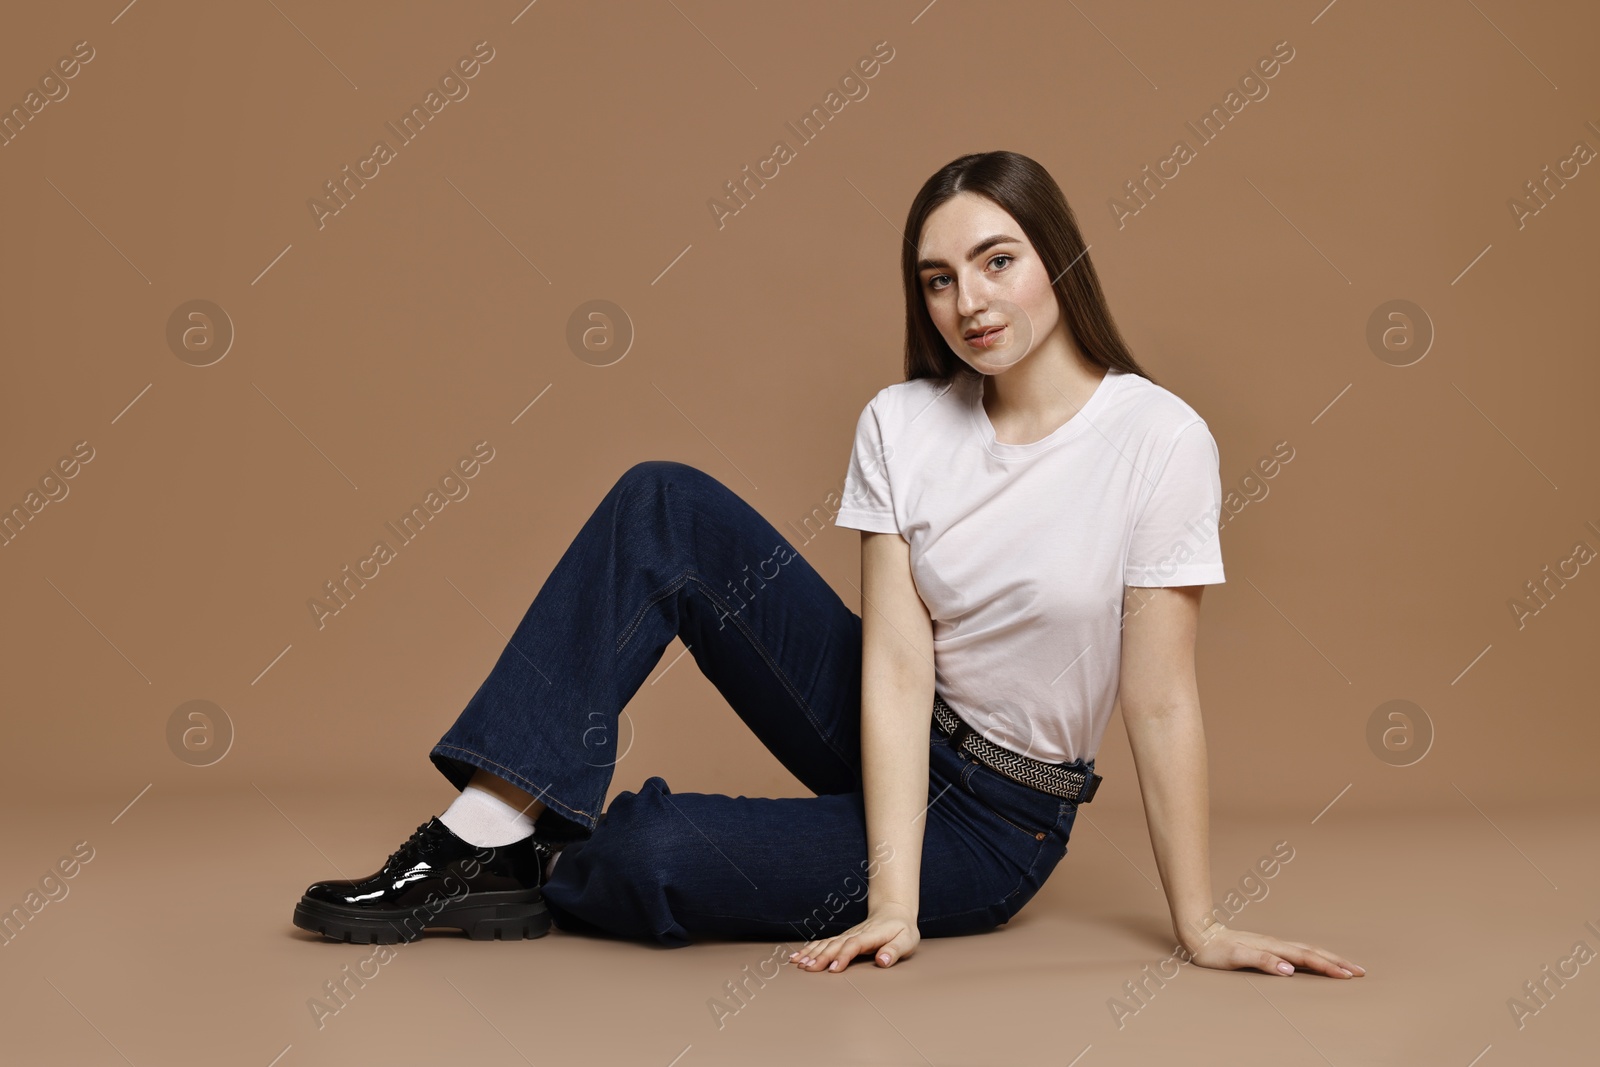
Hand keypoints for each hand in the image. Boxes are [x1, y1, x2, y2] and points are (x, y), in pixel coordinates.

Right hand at [787, 904, 919, 972]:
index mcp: (871, 935)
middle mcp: (855, 934)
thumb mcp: (907, 940)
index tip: (834, 969)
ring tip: (798, 963)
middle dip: (821, 956)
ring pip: (827, 943)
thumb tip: (882, 961)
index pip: (854, 945)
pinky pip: (824, 943)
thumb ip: (894, 950)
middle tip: (808, 968)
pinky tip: (797, 957)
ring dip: (812, 953)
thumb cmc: (902, 930)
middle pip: (836, 944)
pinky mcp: (843, 938)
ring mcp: (847, 935)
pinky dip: (810, 949)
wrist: (894, 913)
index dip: (843, 956)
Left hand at [1185, 923, 1365, 978]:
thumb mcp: (1235, 957)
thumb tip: (1289, 969)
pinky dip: (1314, 956)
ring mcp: (1272, 944)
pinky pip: (1298, 952)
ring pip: (1307, 951)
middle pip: (1313, 952)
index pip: (1306, 958)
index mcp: (1272, 947)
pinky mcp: (1268, 947)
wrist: (1199, 934)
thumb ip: (1262, 961)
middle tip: (1361, 971)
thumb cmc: (1214, 950)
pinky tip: (1317, 961)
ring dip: (1329, 958)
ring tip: (1347, 966)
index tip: (1348, 975)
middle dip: (1337, 962)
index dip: (1328, 967)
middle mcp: (1275, 943)